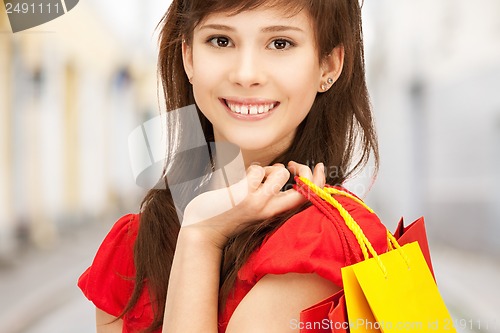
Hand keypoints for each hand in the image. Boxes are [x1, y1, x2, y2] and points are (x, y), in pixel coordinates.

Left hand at [181, 161, 324, 248]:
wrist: (204, 230)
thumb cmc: (230, 215)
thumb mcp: (257, 209)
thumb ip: (273, 195)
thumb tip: (285, 171)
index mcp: (277, 214)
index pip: (309, 199)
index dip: (320, 181)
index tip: (319, 166)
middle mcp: (271, 210)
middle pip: (304, 188)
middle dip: (304, 171)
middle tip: (292, 166)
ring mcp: (258, 203)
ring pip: (279, 172)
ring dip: (268, 169)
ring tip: (254, 179)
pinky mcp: (244, 195)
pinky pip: (257, 170)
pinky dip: (250, 170)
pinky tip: (239, 181)